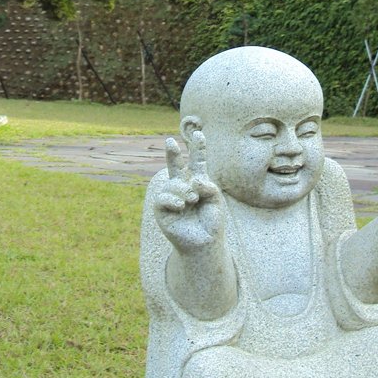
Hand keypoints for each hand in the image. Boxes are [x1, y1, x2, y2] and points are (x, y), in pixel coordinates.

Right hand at [154, 131, 224, 251]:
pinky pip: (163, 198)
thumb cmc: (211, 221)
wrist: (204, 243)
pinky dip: (173, 199)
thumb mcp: (216, 199)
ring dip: (183, 190)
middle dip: (172, 153)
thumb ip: (207, 185)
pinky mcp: (162, 211)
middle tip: (170, 141)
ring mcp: (171, 198)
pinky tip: (181, 205)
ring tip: (192, 199)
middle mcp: (182, 187)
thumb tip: (191, 181)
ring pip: (172, 184)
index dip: (198, 148)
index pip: (197, 162)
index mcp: (197, 182)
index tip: (199, 133)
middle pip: (175, 166)